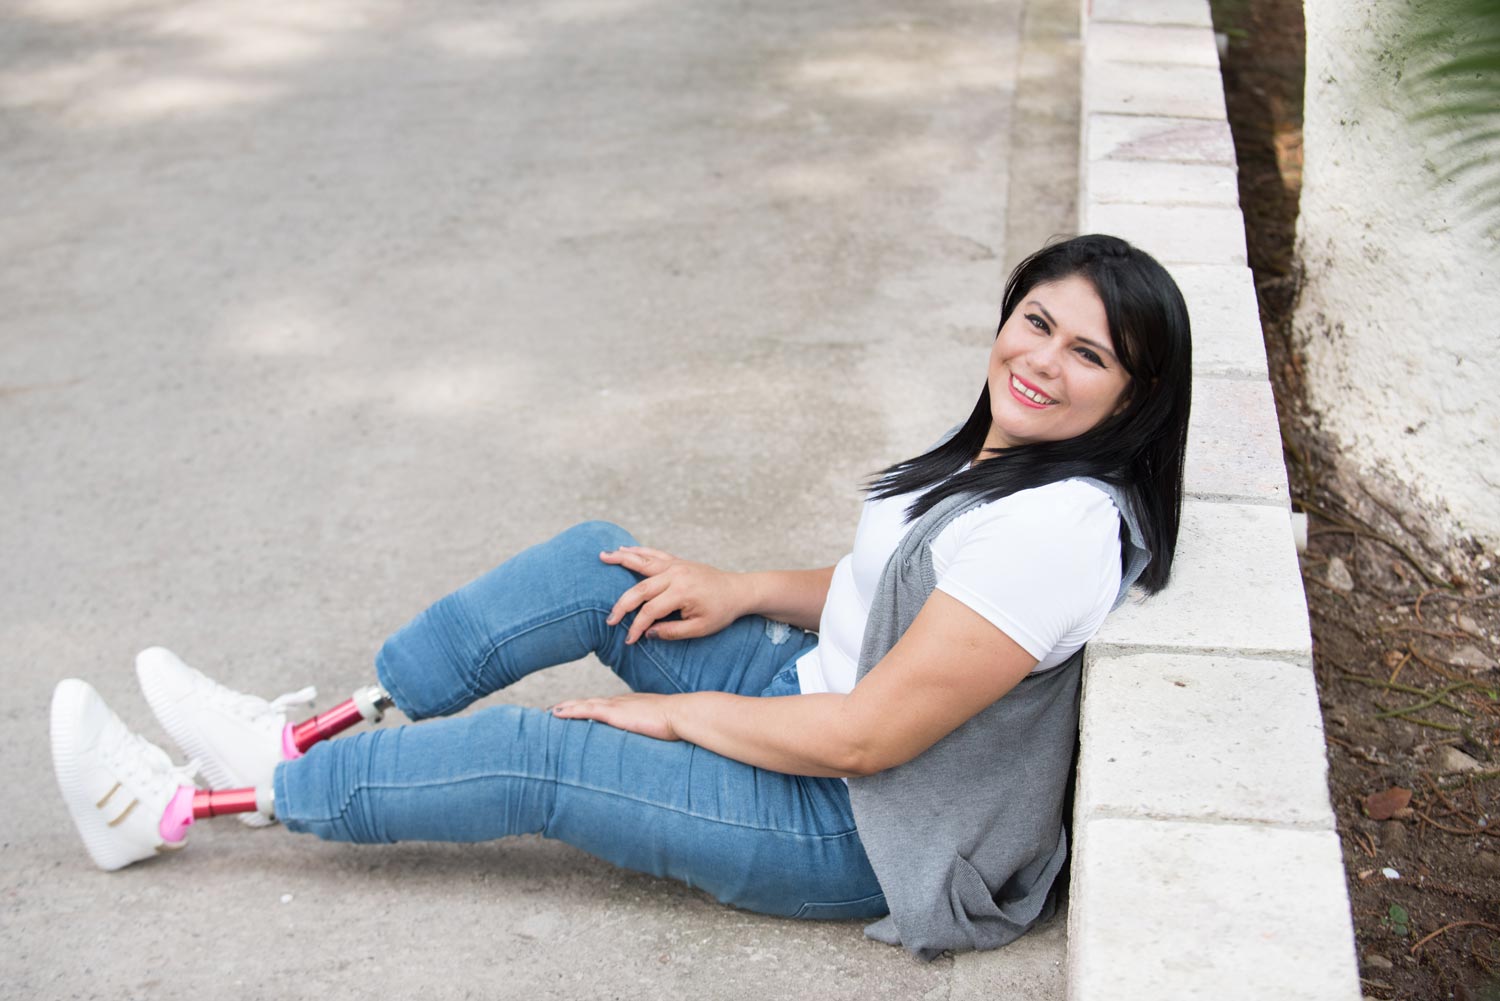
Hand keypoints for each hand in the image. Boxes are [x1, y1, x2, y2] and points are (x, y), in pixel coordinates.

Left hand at [550, 693, 680, 740]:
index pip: (604, 705)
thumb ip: (653, 731)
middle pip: (590, 702)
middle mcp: (620, 702)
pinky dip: (570, 710)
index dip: (589, 707)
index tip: (577, 711)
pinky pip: (586, 710)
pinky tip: (556, 713)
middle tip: (553, 710)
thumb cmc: (678, 723)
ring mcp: (616, 706)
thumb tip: (656, 742)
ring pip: (583, 704)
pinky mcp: (614, 713)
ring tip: (548, 712)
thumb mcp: (661, 727)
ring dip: (565, 707)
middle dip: (572, 705)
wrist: (682, 714)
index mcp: (631, 705)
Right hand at [600, 545, 747, 643]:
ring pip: (643, 562)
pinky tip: (624, 549)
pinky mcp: (678, 561)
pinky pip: (654, 554)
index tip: (629, 640)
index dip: (637, 627)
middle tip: (609, 619)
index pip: (650, 611)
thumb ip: (673, 632)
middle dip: (622, 604)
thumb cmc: (721, 612)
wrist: (738, 591)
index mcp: (682, 592)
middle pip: (641, 588)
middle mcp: (677, 575)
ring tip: (602, 556)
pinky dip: (638, 551)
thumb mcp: (700, 629)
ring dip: (622, 559)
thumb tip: (647, 633)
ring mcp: (677, 565)